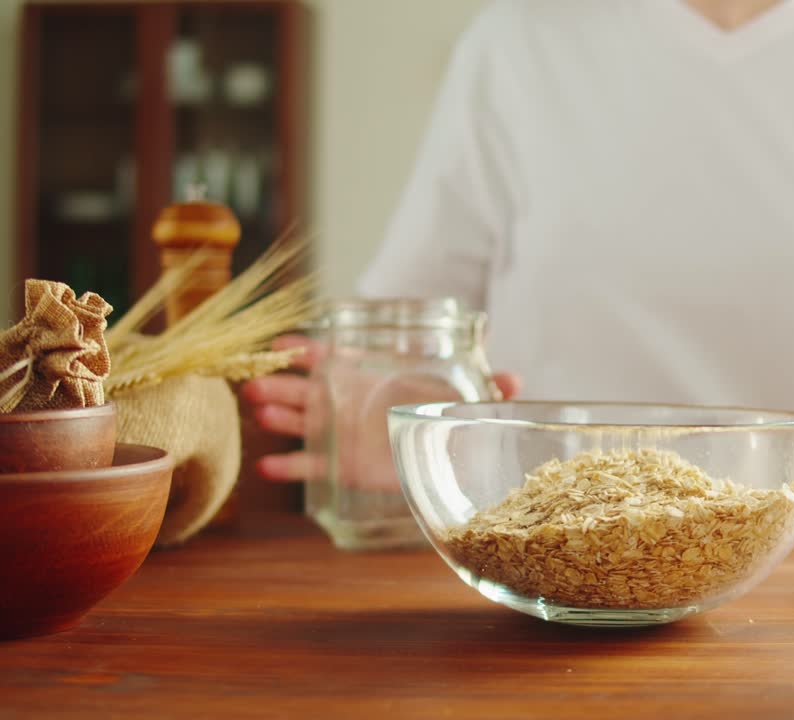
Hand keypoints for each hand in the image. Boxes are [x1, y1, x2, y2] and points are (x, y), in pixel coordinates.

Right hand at [241, 334, 520, 484]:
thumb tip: (516, 380)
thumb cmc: (449, 414)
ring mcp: (343, 433)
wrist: (447, 455)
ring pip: (303, 423)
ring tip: (260, 414)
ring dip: (278, 416)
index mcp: (373, 377)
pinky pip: (311, 467)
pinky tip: (266, 466)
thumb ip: (489, 387)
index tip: (282, 346)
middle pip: (308, 389)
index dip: (307, 351)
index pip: (335, 358)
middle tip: (255, 384)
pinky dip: (289, 467)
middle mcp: (351, 401)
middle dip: (279, 384)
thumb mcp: (468, 399)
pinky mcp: (343, 466)